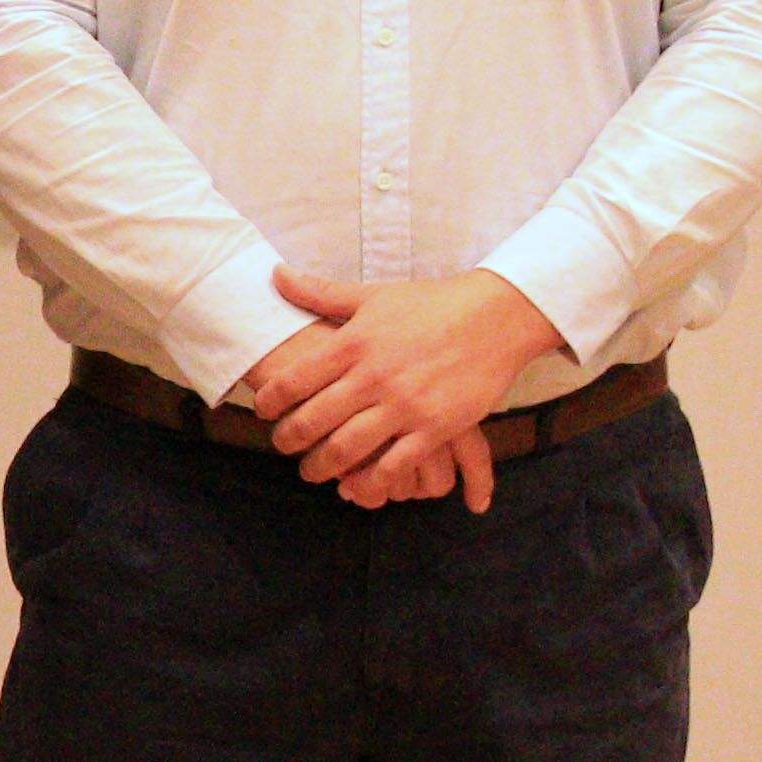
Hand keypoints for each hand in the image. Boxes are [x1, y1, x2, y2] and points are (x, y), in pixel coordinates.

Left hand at [253, 265, 563, 512]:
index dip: (270, 401)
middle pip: (313, 421)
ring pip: (346, 449)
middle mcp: (374, 376)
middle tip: (282, 446)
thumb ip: (321, 293)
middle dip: (289, 440)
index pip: (293, 380)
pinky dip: (369, 482)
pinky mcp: (436, 427)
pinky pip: (393, 466)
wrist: (497, 316)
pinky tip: (355, 487)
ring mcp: (405, 404)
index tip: (263, 410)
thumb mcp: (373, 295)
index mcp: (353, 343)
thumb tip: (275, 274)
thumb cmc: (432, 304)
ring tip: (312, 471)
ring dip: (321, 467)